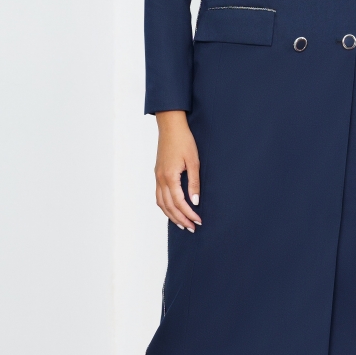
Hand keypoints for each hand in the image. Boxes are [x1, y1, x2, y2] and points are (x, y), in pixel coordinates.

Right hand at [154, 111, 201, 230]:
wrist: (171, 126)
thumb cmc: (184, 141)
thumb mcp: (194, 161)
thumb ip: (194, 182)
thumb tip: (195, 201)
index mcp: (170, 176)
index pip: (179, 202)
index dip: (189, 214)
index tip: (198, 221)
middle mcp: (161, 179)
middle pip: (168, 206)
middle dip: (180, 219)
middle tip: (192, 228)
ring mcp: (157, 176)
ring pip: (161, 203)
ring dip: (171, 215)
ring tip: (182, 224)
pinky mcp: (158, 173)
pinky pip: (158, 195)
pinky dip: (165, 206)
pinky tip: (172, 209)